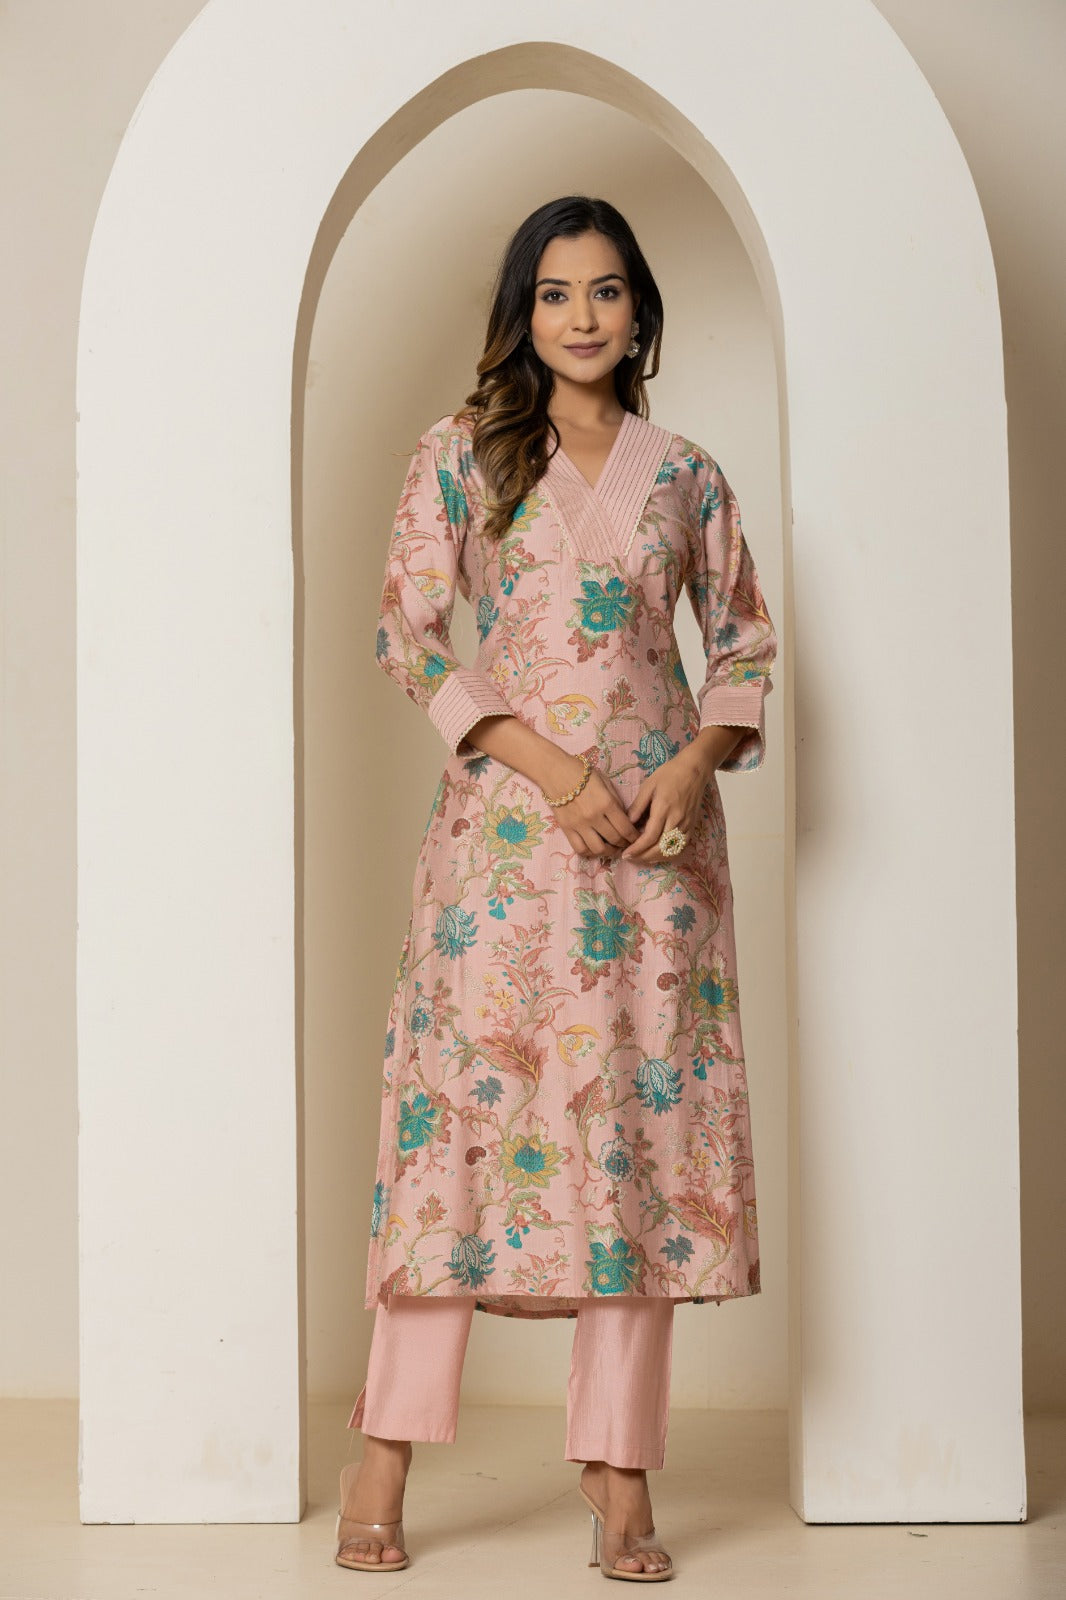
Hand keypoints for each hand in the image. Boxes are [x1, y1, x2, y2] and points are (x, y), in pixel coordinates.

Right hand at [547, 755, 639, 860]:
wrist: (555, 771)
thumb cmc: (583, 773)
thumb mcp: (606, 782)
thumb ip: (616, 802)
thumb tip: (625, 820)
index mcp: (606, 803)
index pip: (625, 828)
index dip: (634, 836)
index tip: (637, 838)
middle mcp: (594, 816)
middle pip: (614, 840)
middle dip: (624, 844)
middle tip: (627, 844)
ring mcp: (579, 825)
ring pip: (598, 849)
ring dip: (608, 852)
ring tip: (612, 849)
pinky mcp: (566, 829)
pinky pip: (579, 848)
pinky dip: (589, 852)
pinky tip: (594, 849)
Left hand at [621, 748, 710, 864]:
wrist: (694, 770)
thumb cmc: (669, 774)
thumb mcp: (648, 786)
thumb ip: (637, 806)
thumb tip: (626, 824)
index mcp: (664, 809)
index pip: (649, 837)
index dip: (637, 849)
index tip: (625, 853)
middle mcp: (677, 820)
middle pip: (660, 848)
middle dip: (643, 857)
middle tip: (630, 858)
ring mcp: (686, 825)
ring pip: (671, 851)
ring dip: (655, 858)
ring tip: (641, 857)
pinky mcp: (692, 826)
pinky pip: (680, 847)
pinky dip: (667, 854)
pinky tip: (656, 853)